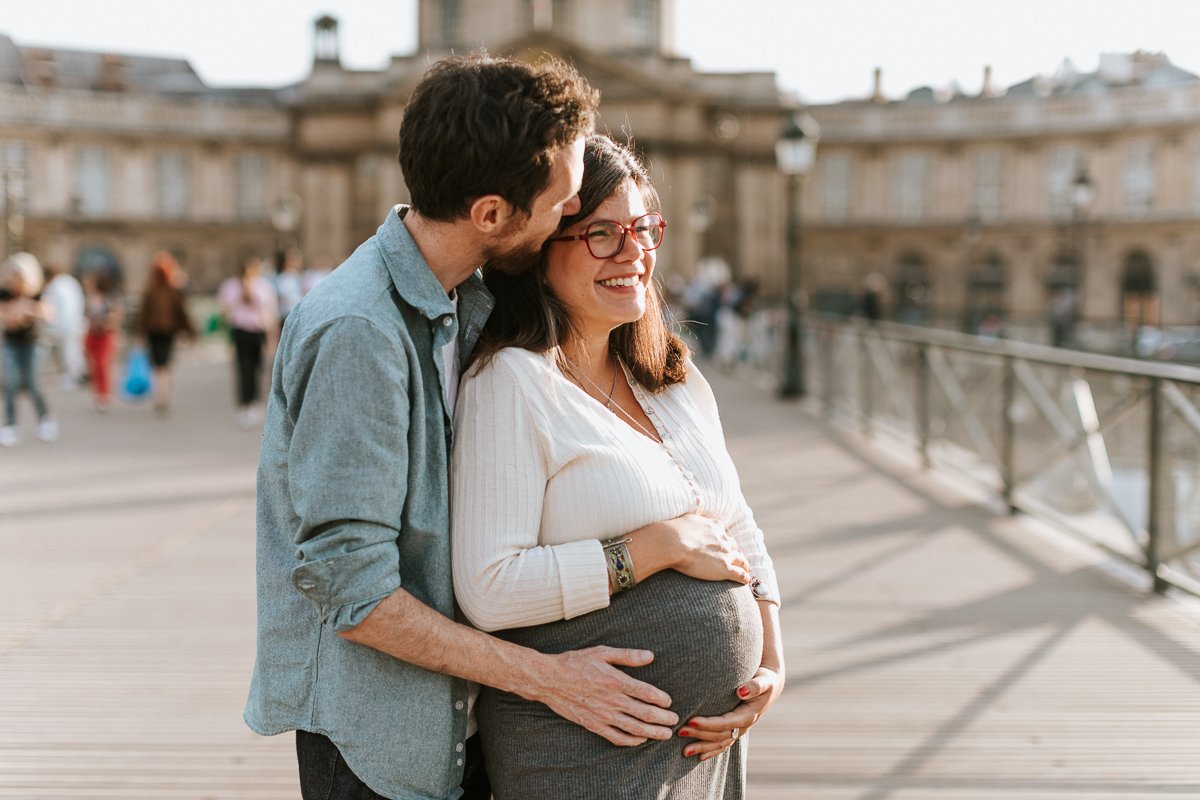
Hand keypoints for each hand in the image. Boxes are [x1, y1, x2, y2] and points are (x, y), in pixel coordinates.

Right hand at [533, 646, 678, 746]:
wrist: (550, 679)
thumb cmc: (576, 662)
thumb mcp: (602, 652)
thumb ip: (627, 655)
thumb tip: (650, 656)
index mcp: (616, 681)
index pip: (646, 693)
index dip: (661, 699)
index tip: (668, 701)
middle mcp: (612, 700)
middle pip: (645, 714)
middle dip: (663, 719)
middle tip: (675, 720)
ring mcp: (603, 715)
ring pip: (634, 729)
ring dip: (653, 733)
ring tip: (665, 734)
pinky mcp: (594, 725)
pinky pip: (617, 737)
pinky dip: (631, 741)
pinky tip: (640, 740)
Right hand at [660, 514, 751, 584]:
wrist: (673, 543)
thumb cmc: (674, 531)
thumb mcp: (687, 519)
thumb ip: (694, 521)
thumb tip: (691, 521)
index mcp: (715, 526)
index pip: (723, 534)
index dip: (723, 540)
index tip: (721, 544)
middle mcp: (723, 539)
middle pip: (733, 546)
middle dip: (733, 552)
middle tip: (732, 558)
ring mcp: (726, 554)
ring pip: (741, 560)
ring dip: (743, 565)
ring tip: (745, 570)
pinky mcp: (725, 569)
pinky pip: (740, 574)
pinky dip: (744, 578)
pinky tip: (745, 581)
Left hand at [678, 665, 784, 759]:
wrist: (770, 685)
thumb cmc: (765, 680)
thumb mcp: (764, 681)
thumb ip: (755, 686)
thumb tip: (741, 691)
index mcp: (748, 715)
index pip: (726, 722)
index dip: (708, 723)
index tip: (691, 720)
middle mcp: (743, 725)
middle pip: (719, 735)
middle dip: (699, 734)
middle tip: (680, 731)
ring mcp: (739, 729)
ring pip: (720, 743)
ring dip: (702, 747)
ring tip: (684, 751)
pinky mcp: (736, 729)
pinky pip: (723, 744)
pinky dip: (712, 751)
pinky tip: (700, 756)